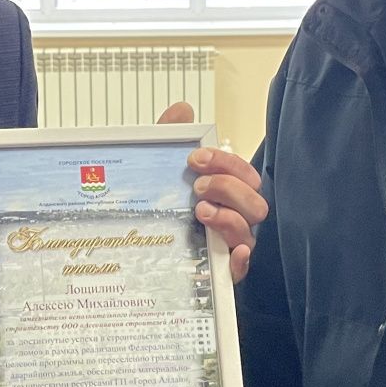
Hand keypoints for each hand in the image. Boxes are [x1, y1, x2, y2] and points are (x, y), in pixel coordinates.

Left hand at [158, 102, 267, 283]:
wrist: (131, 255)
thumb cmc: (156, 210)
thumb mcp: (159, 172)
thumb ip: (170, 139)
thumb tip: (182, 110)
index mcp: (225, 195)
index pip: (244, 174)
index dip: (226, 162)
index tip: (196, 158)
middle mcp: (232, 220)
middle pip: (255, 202)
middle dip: (229, 188)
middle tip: (198, 186)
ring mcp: (227, 248)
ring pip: (249, 233)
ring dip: (230, 218)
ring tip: (200, 211)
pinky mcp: (218, 276)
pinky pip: (241, 271)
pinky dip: (242, 260)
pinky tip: (233, 252)